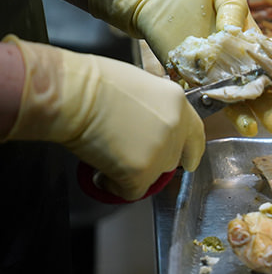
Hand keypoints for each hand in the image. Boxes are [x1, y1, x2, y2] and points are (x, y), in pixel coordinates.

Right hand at [2, 36, 203, 200]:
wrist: (73, 94)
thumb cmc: (92, 82)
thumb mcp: (138, 84)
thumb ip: (153, 108)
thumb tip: (148, 123)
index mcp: (177, 103)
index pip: (196, 135)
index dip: (190, 151)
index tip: (189, 162)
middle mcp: (175, 128)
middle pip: (172, 158)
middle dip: (152, 160)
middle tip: (126, 153)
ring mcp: (160, 151)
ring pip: (152, 175)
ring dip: (132, 172)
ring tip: (107, 157)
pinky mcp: (140, 171)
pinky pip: (132, 191)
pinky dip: (114, 187)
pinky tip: (100, 174)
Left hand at [88, 0, 271, 135]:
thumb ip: (234, 8)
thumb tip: (238, 34)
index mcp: (252, 43)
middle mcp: (237, 62)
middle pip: (259, 90)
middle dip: (270, 109)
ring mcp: (214, 72)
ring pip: (234, 99)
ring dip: (245, 116)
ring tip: (254, 130)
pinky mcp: (191, 77)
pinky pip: (205, 96)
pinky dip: (215, 107)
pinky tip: (223, 116)